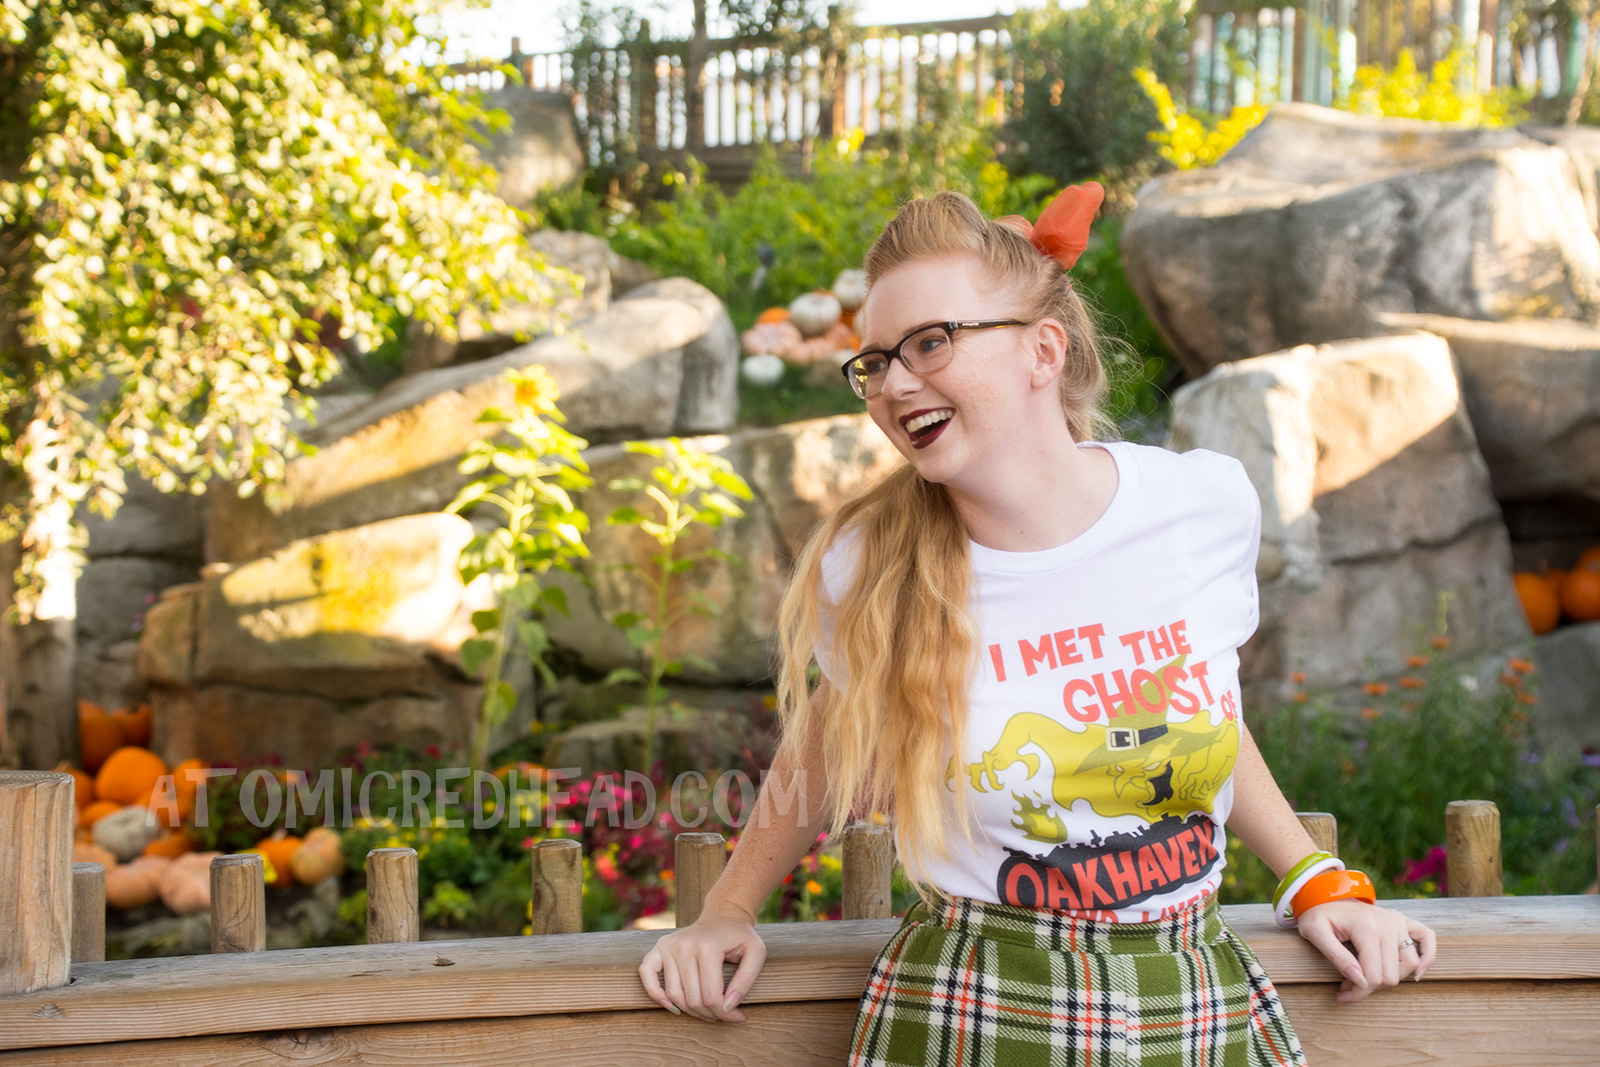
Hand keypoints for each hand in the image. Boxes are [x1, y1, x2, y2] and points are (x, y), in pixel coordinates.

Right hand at [638, 904, 766, 1023]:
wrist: (723, 915)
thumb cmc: (740, 936)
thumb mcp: (756, 953)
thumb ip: (746, 980)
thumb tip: (728, 1006)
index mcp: (708, 947)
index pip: (711, 996)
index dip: (726, 1013)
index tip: (738, 1017)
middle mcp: (684, 946)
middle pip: (693, 999)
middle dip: (710, 1014)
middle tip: (723, 1015)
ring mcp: (669, 945)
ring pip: (674, 995)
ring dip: (690, 1011)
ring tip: (707, 1012)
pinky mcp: (659, 947)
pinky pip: (646, 974)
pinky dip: (655, 994)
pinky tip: (671, 1006)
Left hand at [1296, 899, 1435, 1003]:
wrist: (1325, 896)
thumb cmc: (1317, 916)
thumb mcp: (1314, 933)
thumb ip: (1336, 957)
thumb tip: (1361, 981)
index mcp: (1366, 927)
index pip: (1373, 976)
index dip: (1358, 992)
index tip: (1342, 995)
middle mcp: (1388, 923)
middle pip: (1391, 975)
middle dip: (1370, 987)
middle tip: (1348, 986)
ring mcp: (1398, 921)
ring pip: (1409, 965)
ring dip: (1390, 978)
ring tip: (1367, 978)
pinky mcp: (1404, 920)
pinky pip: (1428, 938)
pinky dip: (1427, 957)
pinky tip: (1416, 972)